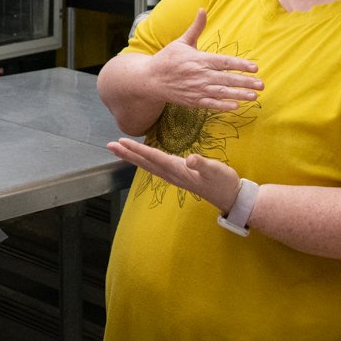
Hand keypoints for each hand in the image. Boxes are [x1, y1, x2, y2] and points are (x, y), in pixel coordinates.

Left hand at [108, 137, 241, 212]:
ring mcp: (174, 176)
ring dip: (133, 157)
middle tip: (110, 145)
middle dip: (127, 153)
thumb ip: (203, 165)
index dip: (137, 149)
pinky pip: (156, 167)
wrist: (231, 197)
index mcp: (178, 170)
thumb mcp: (215, 170)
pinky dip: (145, 160)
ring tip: (119, 150)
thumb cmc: (224, 182)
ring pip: (148, 165)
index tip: (122, 142)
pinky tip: (141, 158)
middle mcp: (172, 174)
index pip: (153, 157)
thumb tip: (190, 160)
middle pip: (145, 162)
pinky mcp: (178, 176)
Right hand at [145, 8, 261, 111]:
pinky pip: (211, 104)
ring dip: (239, 94)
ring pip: (221, 93)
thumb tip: (202, 9)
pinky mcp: (193, 101)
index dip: (240, 65)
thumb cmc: (167, 59)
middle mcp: (199, 75)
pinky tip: (236, 106)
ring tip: (254, 96)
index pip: (224, 62)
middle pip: (226, 79)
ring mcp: (196, 89)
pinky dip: (223, 106)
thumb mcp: (181, 41)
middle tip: (261, 84)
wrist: (150, 79)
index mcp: (198, 59)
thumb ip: (196, 28)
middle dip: (245, 82)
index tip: (254, 67)